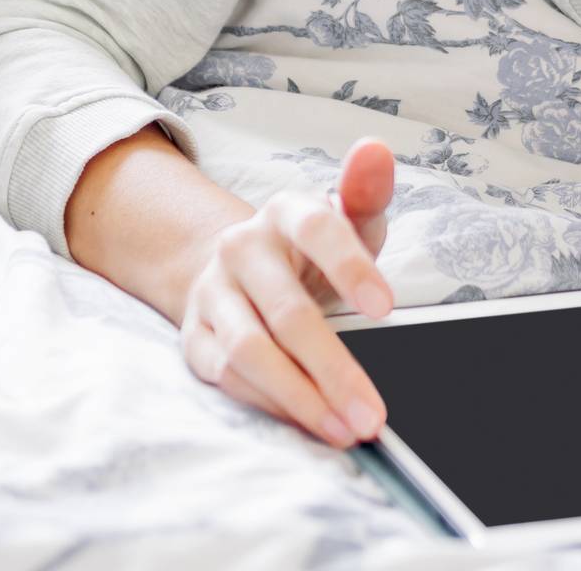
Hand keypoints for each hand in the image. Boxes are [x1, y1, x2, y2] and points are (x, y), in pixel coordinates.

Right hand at [179, 136, 395, 447]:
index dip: (350, 267)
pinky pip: (225, 375)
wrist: (242, 267)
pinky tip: (305, 422)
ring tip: (344, 429)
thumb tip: (376, 150)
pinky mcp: (193, 334)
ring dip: (300, 397)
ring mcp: (213, 292)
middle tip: (373, 414)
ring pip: (249, 350)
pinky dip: (268, 403)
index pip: (317, 229)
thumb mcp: (347, 219)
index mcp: (286, 212)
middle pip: (287, 311)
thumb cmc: (312, 249)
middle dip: (334, 368)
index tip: (387, 309)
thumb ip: (366, 192)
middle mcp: (242, 247)